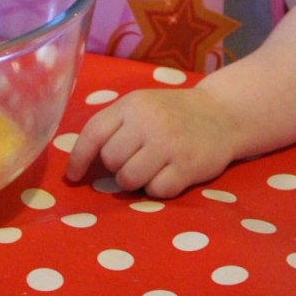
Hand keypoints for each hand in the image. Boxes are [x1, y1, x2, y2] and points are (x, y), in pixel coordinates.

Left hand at [66, 86, 239, 197]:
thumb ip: (114, 126)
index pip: (93, 132)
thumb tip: (81, 161)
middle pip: (110, 160)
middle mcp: (148, 122)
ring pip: (129, 179)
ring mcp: (169, 145)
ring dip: (134, 181)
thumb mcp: (140, 106)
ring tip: (149, 169)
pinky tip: (168, 174)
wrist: (222, 114)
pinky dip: (157, 189)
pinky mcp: (188, 167)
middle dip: (116, 167)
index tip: (73, 176)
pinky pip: (156, 191)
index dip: (78, 158)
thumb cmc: (171, 113)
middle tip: (133, 160)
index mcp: (131, 105)